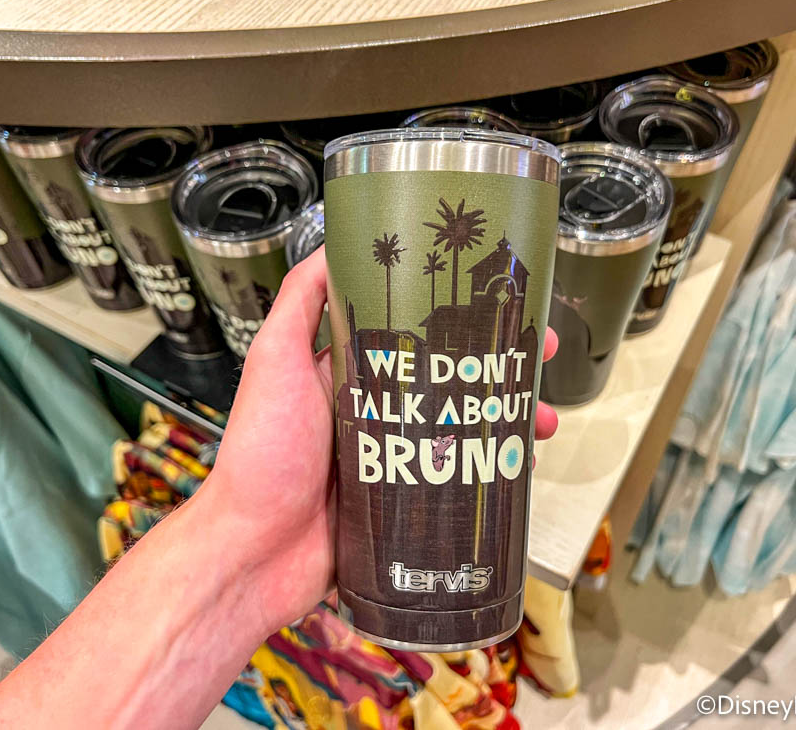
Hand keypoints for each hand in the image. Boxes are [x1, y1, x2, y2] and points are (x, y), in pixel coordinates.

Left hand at [207, 247, 558, 633]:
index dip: (460, 319)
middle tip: (541, 363)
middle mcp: (373, 413)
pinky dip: (490, 475)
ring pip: (462, 431)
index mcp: (348, 375)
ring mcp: (391, 461)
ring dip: (506, 422)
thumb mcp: (275, 361)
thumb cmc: (259, 456)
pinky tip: (519, 471)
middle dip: (500, 371)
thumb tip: (334, 243)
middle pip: (450, 382)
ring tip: (541, 421)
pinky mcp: (401, 507)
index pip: (415, 334)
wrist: (254, 552)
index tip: (499, 306)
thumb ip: (299, 302)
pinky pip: (454, 484)